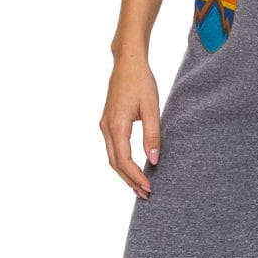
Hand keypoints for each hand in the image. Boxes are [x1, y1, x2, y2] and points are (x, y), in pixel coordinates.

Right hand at [99, 51, 161, 198]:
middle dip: (129, 180)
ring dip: (125, 174)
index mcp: (116, 125)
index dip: (136, 177)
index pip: (124, 160)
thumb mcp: (151, 107)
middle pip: (115, 163)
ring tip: (140, 187)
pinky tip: (133, 168)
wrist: (127, 62)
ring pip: (112, 158)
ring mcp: (105, 125)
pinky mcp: (108, 123)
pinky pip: (113, 149)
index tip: (149, 188)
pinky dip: (122, 162)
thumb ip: (152, 134)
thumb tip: (153, 160)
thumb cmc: (141, 81)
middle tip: (146, 195)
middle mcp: (106, 128)